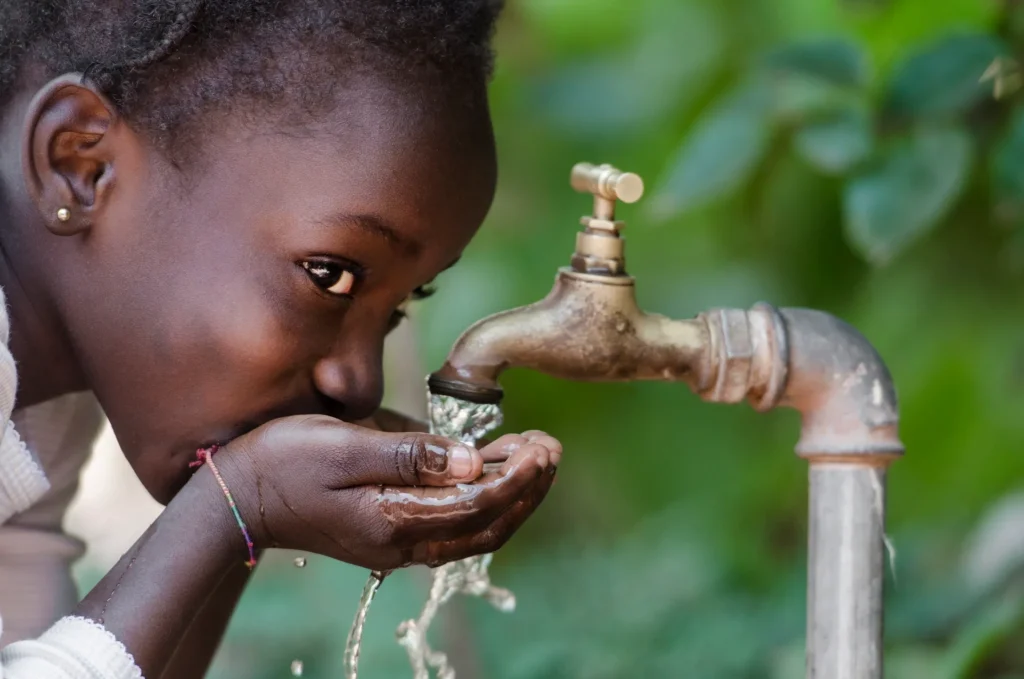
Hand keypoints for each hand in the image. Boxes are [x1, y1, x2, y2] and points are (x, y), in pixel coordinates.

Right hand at [208, 415, 559, 570]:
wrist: (238, 497)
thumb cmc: (283, 461)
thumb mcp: (344, 445)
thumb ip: (410, 455)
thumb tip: (472, 461)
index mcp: (393, 520)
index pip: (477, 505)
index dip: (517, 476)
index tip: (542, 446)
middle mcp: (402, 542)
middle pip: (487, 526)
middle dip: (526, 488)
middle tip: (550, 448)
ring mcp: (397, 543)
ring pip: (475, 530)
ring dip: (511, 496)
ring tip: (535, 455)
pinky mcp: (391, 533)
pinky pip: (453, 524)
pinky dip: (484, 501)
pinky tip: (494, 469)